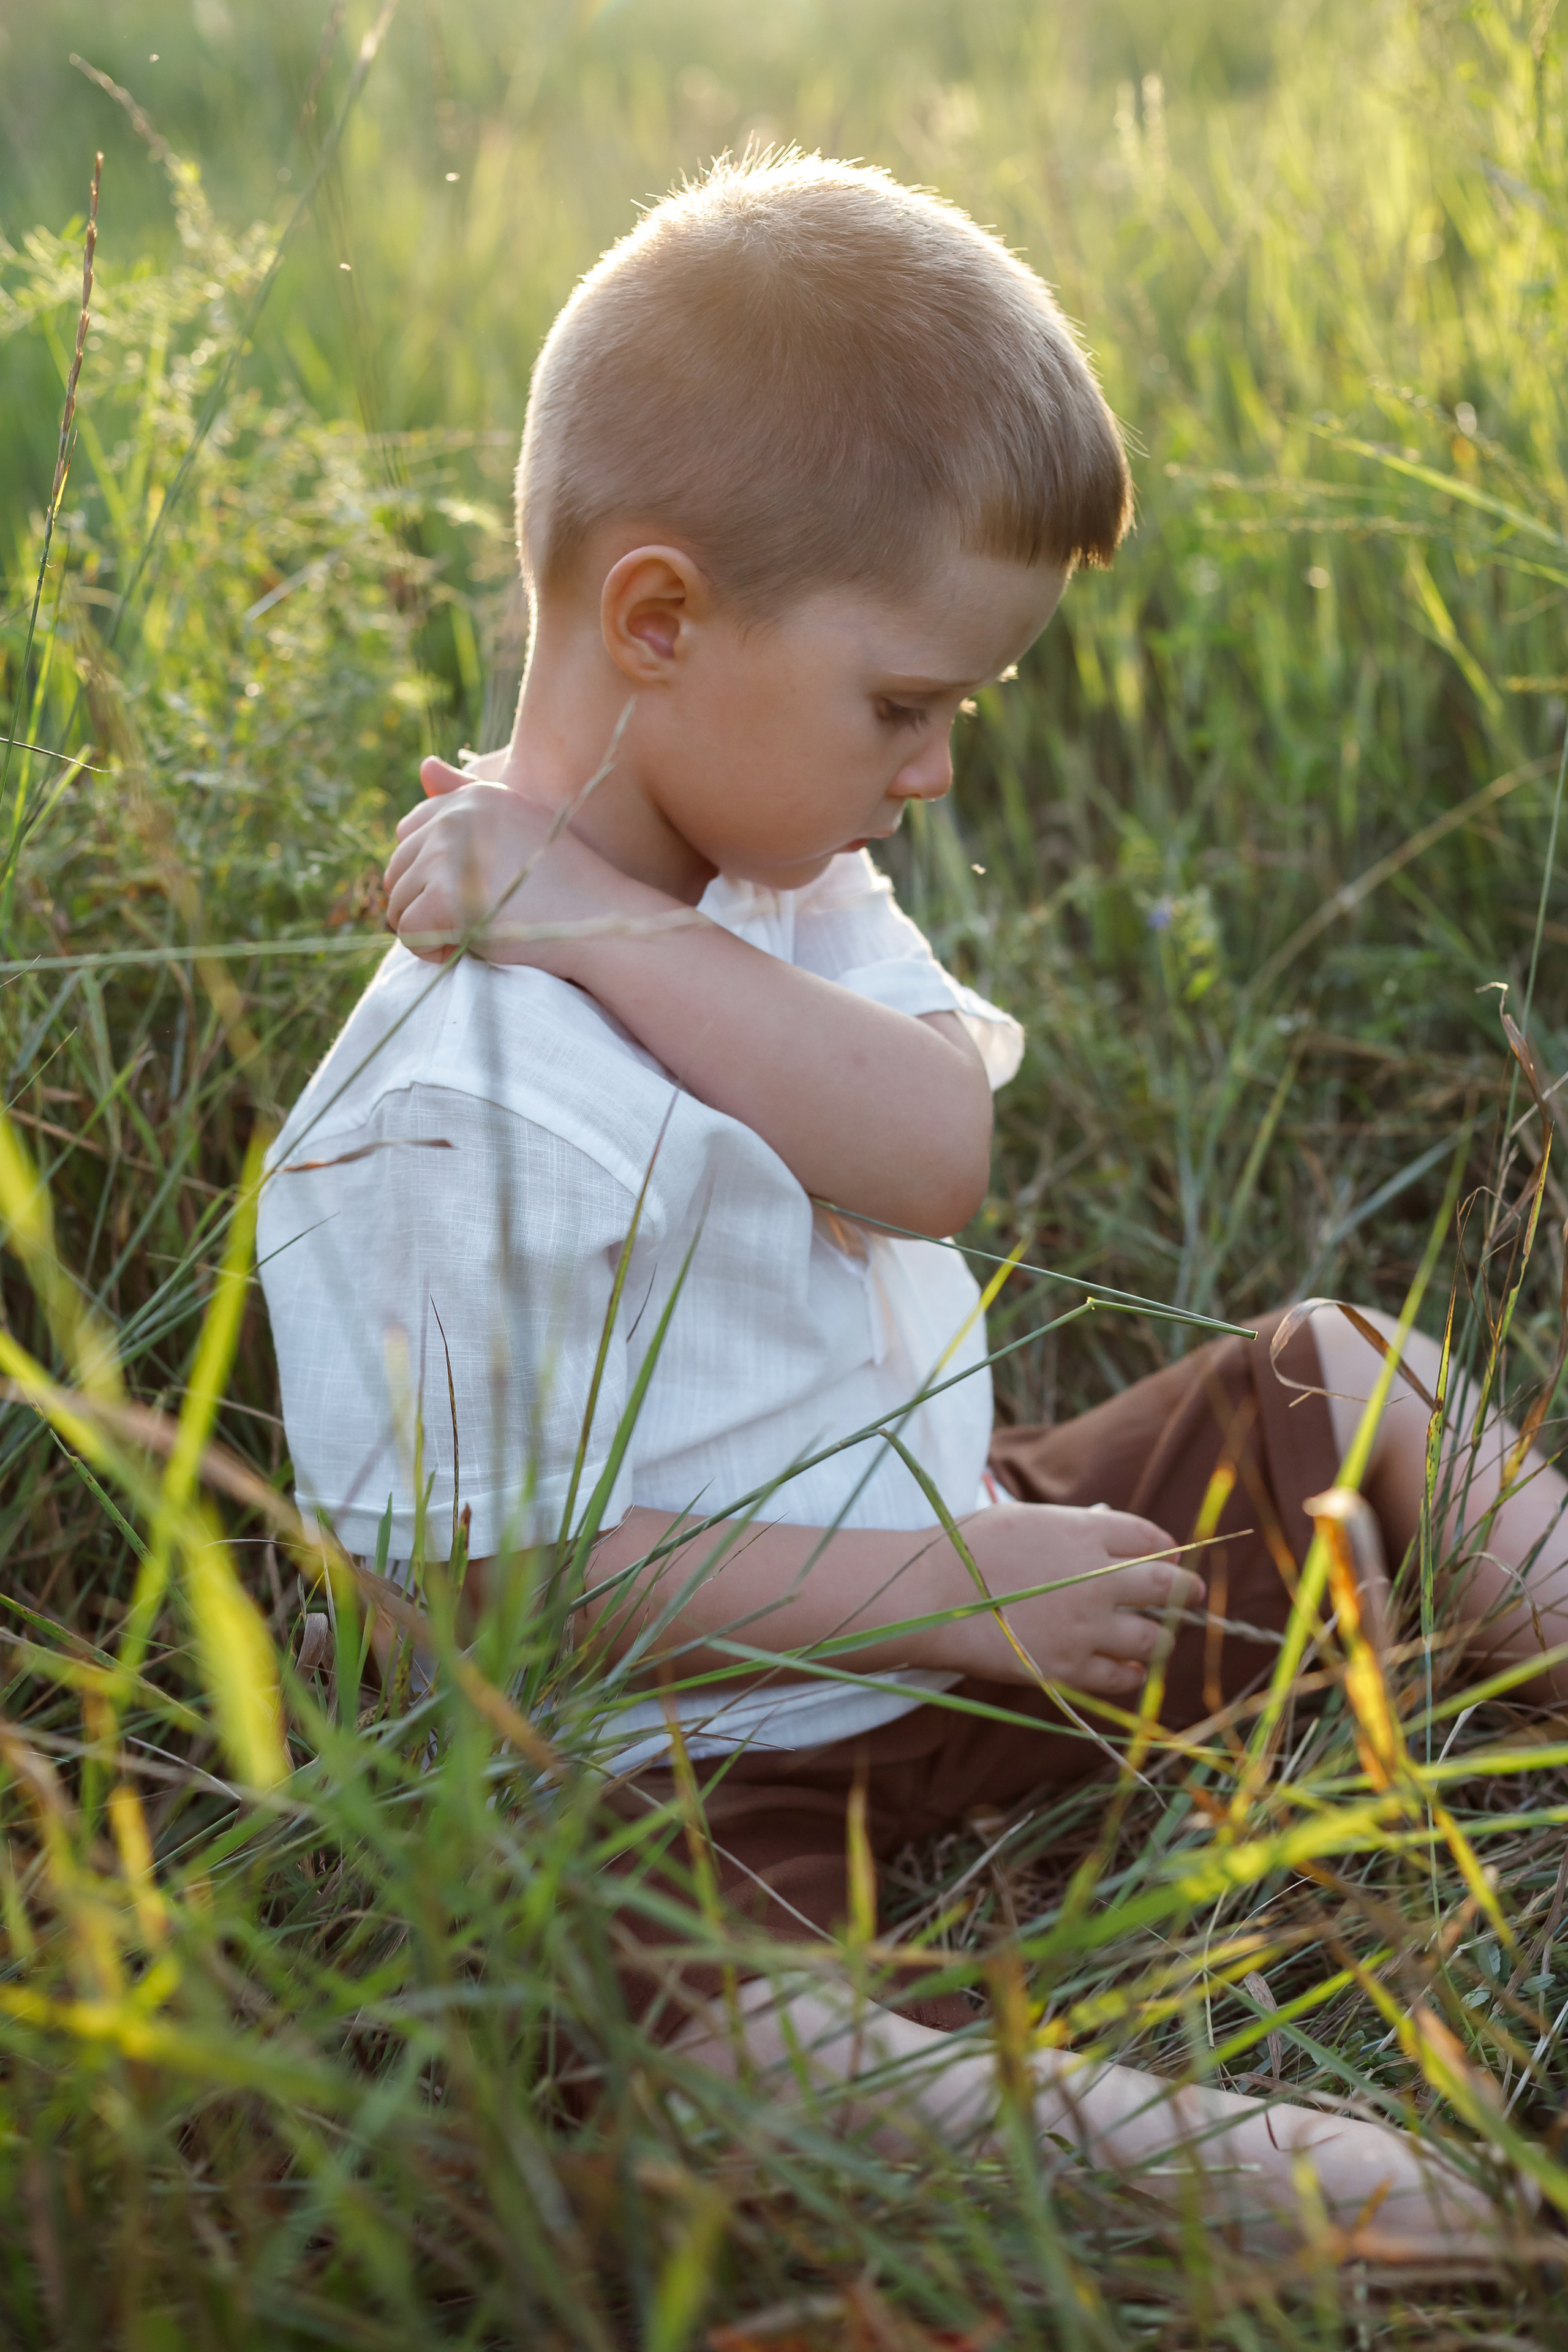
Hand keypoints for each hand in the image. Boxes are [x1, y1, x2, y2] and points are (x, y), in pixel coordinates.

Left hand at [383, 757, 666, 967]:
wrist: (598, 922)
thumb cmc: (565, 882)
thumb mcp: (517, 826)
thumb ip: (467, 797)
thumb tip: (423, 765)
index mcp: (475, 797)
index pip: (409, 831)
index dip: (428, 872)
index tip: (469, 892)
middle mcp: (457, 816)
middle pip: (397, 868)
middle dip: (424, 902)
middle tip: (474, 918)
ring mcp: (449, 854)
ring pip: (398, 902)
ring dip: (428, 928)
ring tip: (476, 932)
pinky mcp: (446, 897)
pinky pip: (408, 931)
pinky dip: (431, 951)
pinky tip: (469, 947)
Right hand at [951, 1503, 1197, 1693]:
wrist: (929, 1596)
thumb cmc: (966, 1549)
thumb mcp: (1023, 1517)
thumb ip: (1071, 1527)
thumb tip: (1106, 1530)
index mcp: (1083, 1533)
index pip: (1149, 1540)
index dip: (1165, 1550)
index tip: (1166, 1559)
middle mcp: (1095, 1579)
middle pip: (1167, 1588)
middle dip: (1186, 1592)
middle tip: (1192, 1596)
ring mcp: (1084, 1627)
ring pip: (1154, 1639)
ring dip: (1162, 1639)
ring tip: (1158, 1639)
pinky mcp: (1067, 1668)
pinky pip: (1121, 1678)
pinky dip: (1131, 1675)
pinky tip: (1128, 1670)